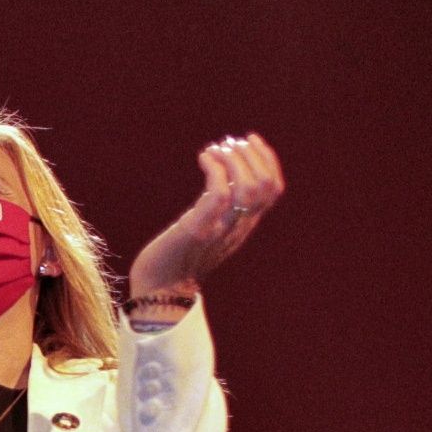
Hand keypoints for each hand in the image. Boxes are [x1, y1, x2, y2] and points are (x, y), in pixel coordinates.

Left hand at [128, 134, 284, 298]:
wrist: (157, 291)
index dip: (267, 159)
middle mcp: (238, 227)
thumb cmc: (174, 258)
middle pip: (266, 185)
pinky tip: (203, 158)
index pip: (273, 188)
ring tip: (215, 149)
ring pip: (250, 187)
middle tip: (228, 142)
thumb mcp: (206, 229)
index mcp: (244, 225)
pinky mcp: (199, 230)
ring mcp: (220, 229)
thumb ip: (218, 210)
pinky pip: (220, 194)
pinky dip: (215, 168)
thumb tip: (220, 176)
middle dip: (251, 154)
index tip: (249, 140)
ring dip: (234, 159)